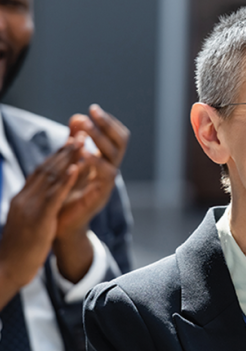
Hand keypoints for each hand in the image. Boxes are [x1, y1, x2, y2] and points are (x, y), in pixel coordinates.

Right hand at [0, 139, 80, 309]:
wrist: (7, 269)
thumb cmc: (20, 250)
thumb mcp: (30, 223)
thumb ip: (38, 209)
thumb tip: (48, 200)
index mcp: (23, 199)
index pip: (41, 172)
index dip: (57, 156)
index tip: (70, 141)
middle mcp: (25, 198)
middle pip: (46, 168)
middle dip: (65, 150)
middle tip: (80, 133)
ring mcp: (30, 207)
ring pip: (51, 177)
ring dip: (68, 158)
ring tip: (81, 141)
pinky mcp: (39, 218)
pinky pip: (54, 196)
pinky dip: (65, 180)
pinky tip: (76, 168)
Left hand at [53, 104, 129, 281]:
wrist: (65, 224)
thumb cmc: (69, 193)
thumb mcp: (72, 161)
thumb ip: (76, 141)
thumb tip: (78, 117)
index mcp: (107, 160)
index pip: (118, 136)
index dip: (108, 122)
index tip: (93, 109)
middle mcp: (111, 169)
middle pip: (120, 142)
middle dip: (107, 125)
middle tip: (93, 112)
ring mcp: (109, 182)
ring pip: (113, 156)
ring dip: (99, 139)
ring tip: (84, 127)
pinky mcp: (102, 194)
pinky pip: (105, 175)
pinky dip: (95, 162)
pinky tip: (83, 152)